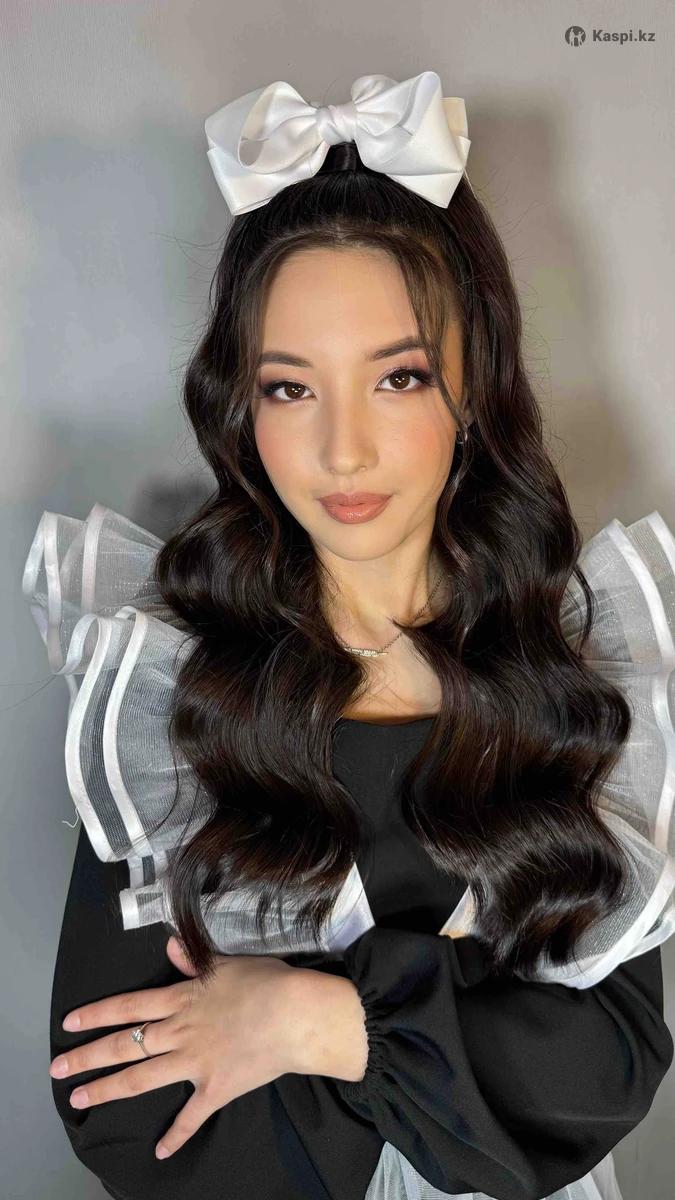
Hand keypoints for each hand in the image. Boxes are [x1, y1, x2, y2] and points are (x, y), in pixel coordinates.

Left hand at [49, 935, 299, 1159]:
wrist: (297, 1015)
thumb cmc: (267, 982)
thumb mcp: (227, 962)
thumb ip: (195, 959)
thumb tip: (170, 946)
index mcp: (180, 1000)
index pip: (128, 1007)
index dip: (97, 1014)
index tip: (69, 1023)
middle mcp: (179, 1033)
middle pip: (125, 1046)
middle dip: (88, 1056)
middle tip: (57, 1068)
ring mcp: (195, 1063)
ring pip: (142, 1079)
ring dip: (109, 1089)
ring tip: (81, 1098)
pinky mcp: (216, 1089)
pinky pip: (192, 1116)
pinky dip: (176, 1135)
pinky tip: (160, 1151)